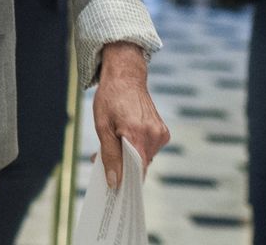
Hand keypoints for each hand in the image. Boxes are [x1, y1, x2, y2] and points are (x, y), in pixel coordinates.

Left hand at [90, 43, 169, 188]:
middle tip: (103, 159)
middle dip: (122, 165)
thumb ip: (109, 155)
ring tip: (114, 140)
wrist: (126, 77)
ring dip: (129, 156)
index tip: (114, 187)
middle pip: (139, 165)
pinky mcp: (163, 132)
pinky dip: (137, 147)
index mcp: (138, 134)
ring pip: (144, 158)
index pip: (136, 171)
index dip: (125, 181)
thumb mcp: (102, 127)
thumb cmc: (110, 99)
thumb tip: (114, 181)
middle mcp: (154, 136)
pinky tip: (126, 135)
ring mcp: (161, 134)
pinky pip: (149, 149)